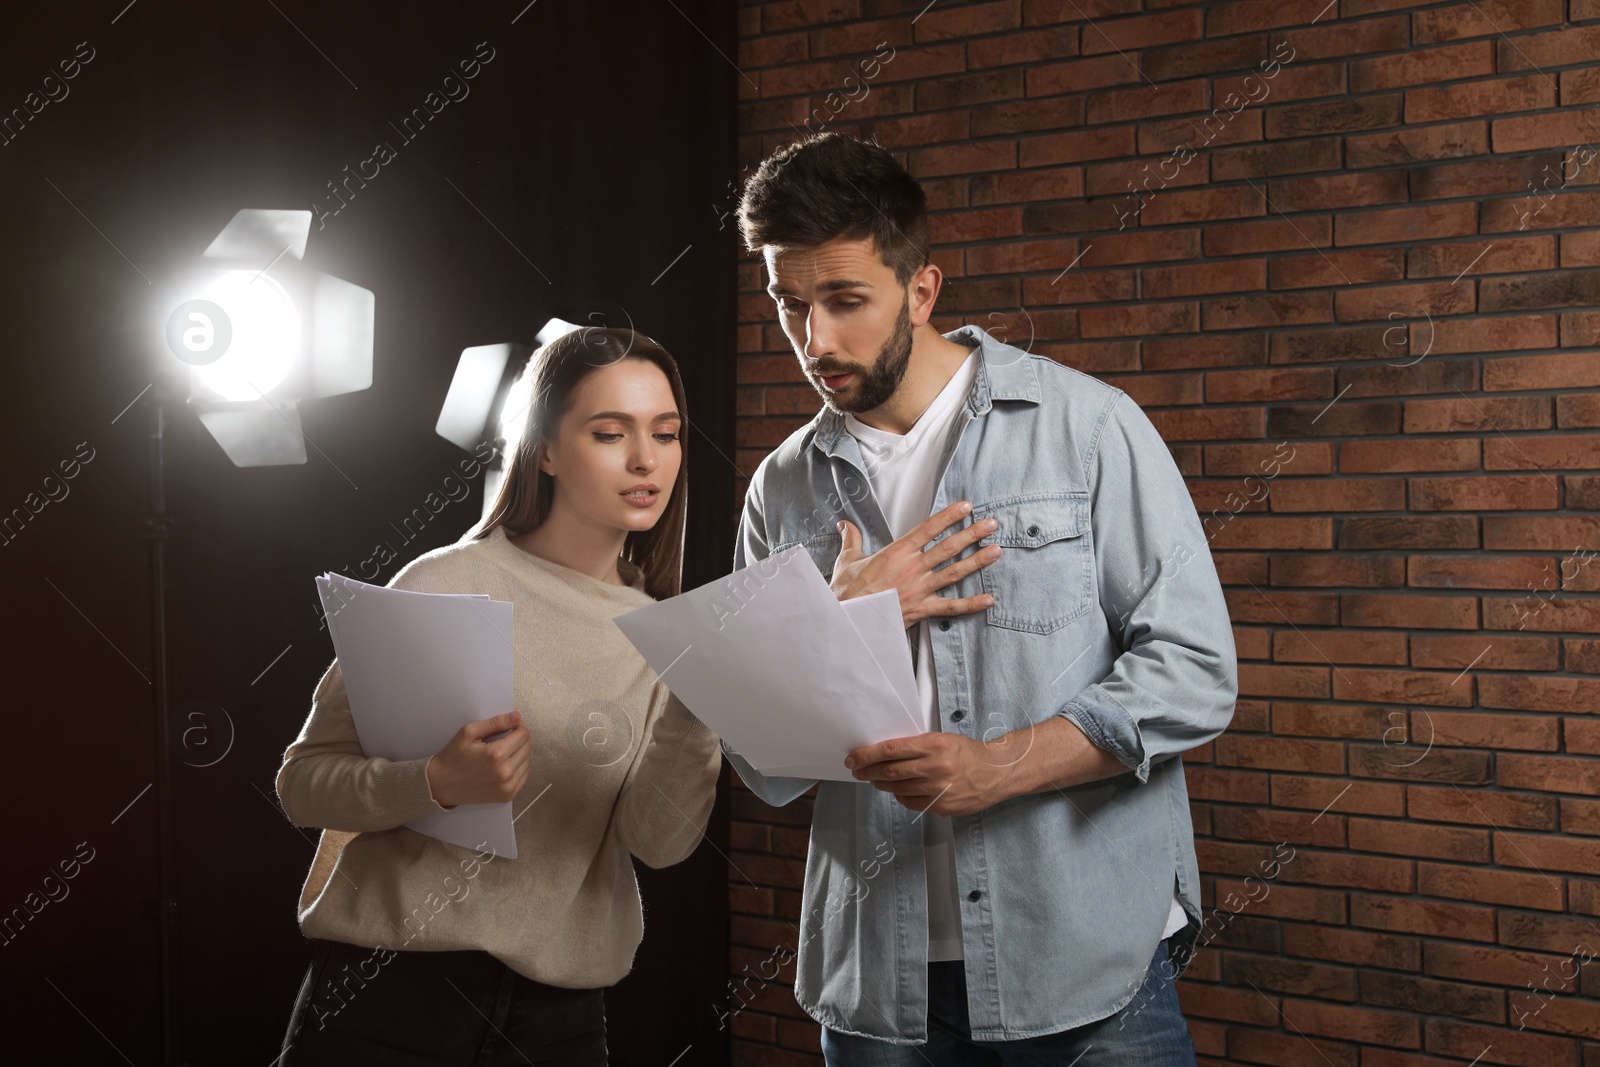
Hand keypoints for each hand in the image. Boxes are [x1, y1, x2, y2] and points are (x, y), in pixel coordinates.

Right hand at [426, 711, 531, 807]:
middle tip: (508, 736)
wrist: (442, 785)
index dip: (519, 726)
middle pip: (528, 747)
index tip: (511, 725)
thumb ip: (495, 723)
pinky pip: (524, 776)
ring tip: (506, 750)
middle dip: (521, 738)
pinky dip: (520, 767)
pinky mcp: (508, 796)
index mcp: (496, 754)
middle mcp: (505, 772)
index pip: (523, 734)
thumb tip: (517, 717)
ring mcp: (508, 787)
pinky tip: (508, 763)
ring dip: (522, 752)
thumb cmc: (454, 756)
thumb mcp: (469, 732)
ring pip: (528, 762)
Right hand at [830, 500, 1001, 627]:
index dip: (948, 516)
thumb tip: (844, 525)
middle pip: (947, 547)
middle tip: (991, 524)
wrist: (847, 618)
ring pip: (953, 572)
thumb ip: (852, 539)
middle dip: (971, 534)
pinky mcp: (921, 609)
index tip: (966, 506)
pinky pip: (950, 607)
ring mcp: (919, 589)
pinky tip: (988, 599)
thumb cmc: (847, 590)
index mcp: (896, 552)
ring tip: (996, 551)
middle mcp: (912, 568)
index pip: (927, 529)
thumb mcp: (847, 560)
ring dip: (977, 561)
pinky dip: (970, 604)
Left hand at [843, 732, 1016, 816]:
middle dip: (868, 771)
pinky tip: (897, 790)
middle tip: (858, 770)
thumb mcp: (943, 739)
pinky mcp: (942, 806)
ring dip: (881, 784)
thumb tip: (884, 752)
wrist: (997, 772)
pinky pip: (911, 802)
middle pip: (890, 770)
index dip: (868, 754)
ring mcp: (939, 789)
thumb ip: (916, 746)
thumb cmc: (968, 753)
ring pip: (898, 788)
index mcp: (934, 745)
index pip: (891, 749)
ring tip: (875, 779)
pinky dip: (900, 796)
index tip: (854, 758)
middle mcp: (936, 767)